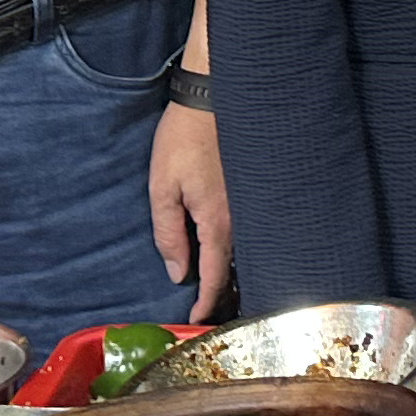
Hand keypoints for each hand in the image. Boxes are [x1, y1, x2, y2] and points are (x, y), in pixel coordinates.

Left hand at [151, 98, 231, 317]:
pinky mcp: (253, 188)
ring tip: (213, 286)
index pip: (216, 276)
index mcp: (218, 222)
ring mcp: (251, 203)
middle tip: (204, 309)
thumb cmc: (183, 138)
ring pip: (243, 249)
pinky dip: (236, 247)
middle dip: (221, 292)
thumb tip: (178, 272)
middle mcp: (242, 218)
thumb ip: (168, 233)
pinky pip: (248, 229)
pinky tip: (225, 249)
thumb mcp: (162, 186)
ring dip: (229, 270)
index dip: (206, 303)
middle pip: (235, 267)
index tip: (195, 320)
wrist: (214, 95)